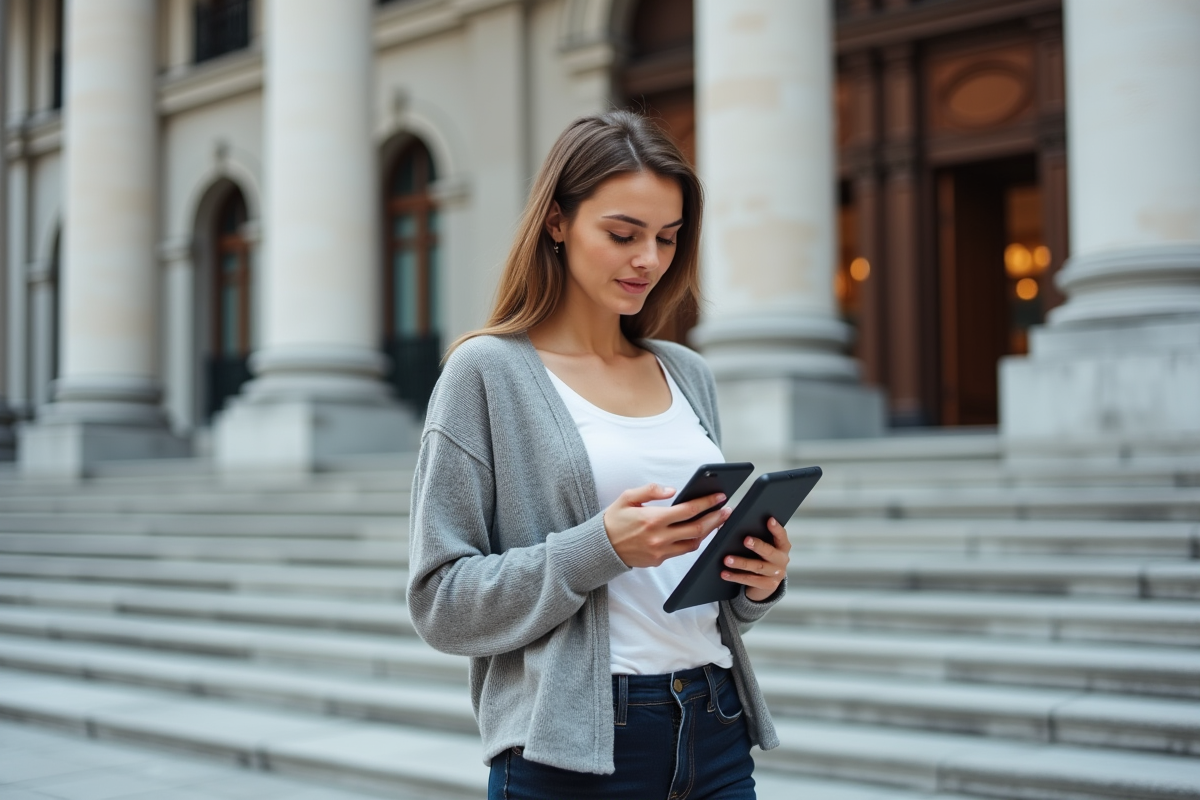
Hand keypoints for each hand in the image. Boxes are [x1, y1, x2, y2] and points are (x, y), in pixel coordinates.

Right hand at [603, 484, 732, 567]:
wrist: (600, 547)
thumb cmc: (614, 520)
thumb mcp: (627, 497)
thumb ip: (650, 491)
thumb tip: (672, 490)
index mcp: (653, 519)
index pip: (689, 510)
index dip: (707, 503)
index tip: (720, 497)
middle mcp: (659, 537)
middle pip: (697, 529)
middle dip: (716, 518)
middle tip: (727, 510)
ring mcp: (660, 551)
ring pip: (693, 543)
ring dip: (708, 532)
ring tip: (717, 521)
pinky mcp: (658, 560)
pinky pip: (681, 551)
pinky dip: (692, 541)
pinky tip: (698, 532)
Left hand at [721, 516, 790, 601]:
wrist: (766, 582)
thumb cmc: (761, 556)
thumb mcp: (762, 545)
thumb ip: (754, 534)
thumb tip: (731, 518)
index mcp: (782, 546)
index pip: (781, 536)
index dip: (776, 528)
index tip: (769, 520)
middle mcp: (782, 560)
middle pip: (769, 552)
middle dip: (757, 546)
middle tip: (745, 540)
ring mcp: (776, 574)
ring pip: (757, 567)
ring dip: (741, 563)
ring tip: (727, 559)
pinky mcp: (767, 586)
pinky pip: (750, 580)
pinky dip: (735, 576)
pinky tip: (724, 573)